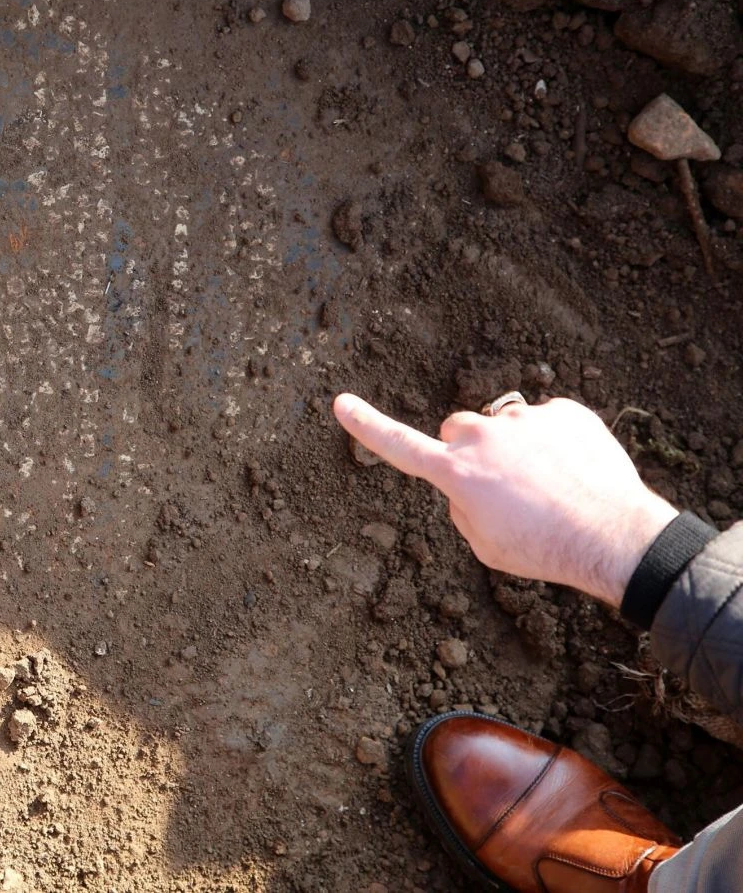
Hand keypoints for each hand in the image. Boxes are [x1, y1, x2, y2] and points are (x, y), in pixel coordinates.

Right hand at [332, 393, 677, 605]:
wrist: (613, 536)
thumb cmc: (545, 550)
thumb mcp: (484, 545)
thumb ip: (462, 507)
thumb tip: (468, 484)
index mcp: (456, 473)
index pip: (398, 445)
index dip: (366, 426)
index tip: (341, 404)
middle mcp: (483, 437)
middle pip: (457, 429)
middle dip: (468, 448)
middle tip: (500, 484)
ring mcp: (525, 420)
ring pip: (506, 427)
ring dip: (516, 448)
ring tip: (549, 486)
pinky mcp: (564, 411)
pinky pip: (547, 422)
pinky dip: (556, 442)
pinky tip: (574, 473)